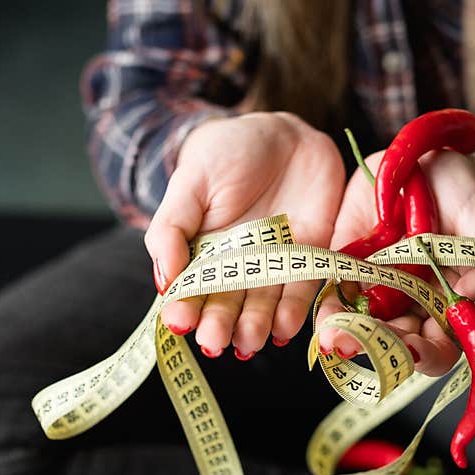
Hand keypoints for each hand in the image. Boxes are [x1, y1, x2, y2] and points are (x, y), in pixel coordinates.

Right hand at [145, 112, 344, 357]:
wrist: (284, 133)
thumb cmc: (227, 153)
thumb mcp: (191, 183)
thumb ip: (172, 229)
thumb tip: (164, 281)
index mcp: (202, 254)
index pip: (192, 290)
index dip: (185, 309)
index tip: (180, 324)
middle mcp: (238, 268)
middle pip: (227, 304)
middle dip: (220, 324)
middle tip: (216, 341)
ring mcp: (275, 266)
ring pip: (264, 305)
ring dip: (256, 326)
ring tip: (249, 341)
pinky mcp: (311, 258)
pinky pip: (303, 290)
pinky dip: (294, 311)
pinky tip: (283, 328)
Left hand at [318, 150, 474, 375]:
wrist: (425, 164)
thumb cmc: (461, 194)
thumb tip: (474, 298)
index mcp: (448, 303)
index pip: (441, 347)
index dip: (429, 356)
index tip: (414, 349)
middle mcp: (410, 305)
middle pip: (394, 343)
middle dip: (375, 347)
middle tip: (356, 344)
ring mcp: (377, 289)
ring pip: (361, 324)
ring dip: (346, 334)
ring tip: (333, 336)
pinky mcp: (349, 269)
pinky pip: (336, 294)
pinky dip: (328, 307)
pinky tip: (322, 315)